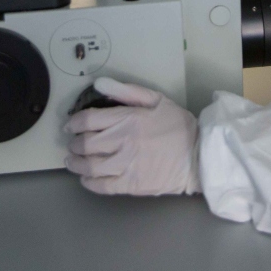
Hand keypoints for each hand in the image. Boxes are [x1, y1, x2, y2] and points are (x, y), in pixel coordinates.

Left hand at [65, 77, 200, 195]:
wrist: (199, 156)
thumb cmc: (178, 125)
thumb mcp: (156, 99)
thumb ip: (126, 91)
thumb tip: (98, 84)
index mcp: (128, 119)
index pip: (89, 120)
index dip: (74, 123)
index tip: (70, 126)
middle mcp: (123, 142)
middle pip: (86, 144)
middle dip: (74, 143)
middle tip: (72, 144)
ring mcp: (126, 165)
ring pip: (90, 166)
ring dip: (76, 164)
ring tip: (73, 161)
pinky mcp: (131, 185)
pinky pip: (102, 186)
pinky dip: (88, 182)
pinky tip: (86, 178)